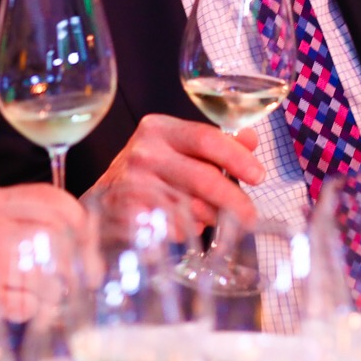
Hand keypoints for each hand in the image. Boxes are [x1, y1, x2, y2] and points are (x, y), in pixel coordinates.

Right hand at [0, 184, 85, 323]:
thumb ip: (19, 215)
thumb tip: (80, 230)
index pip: (53, 200)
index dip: (80, 222)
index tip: (88, 243)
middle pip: (56, 237)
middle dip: (77, 262)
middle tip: (83, 279)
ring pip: (48, 276)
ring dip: (54, 291)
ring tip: (42, 295)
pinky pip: (27, 307)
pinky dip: (28, 310)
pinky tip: (13, 306)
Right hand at [81, 114, 263, 232]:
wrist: (102, 199)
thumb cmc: (148, 172)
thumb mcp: (176, 148)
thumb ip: (215, 143)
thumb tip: (250, 139)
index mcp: (159, 128)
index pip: (207, 138)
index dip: (237, 158)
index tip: (258, 176)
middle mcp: (143, 151)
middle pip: (203, 177)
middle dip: (234, 200)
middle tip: (250, 216)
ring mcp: (132, 182)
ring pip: (192, 208)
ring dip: (209, 218)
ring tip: (209, 218)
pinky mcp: (127, 213)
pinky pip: (173, 228)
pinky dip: (186, 231)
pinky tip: (183, 226)